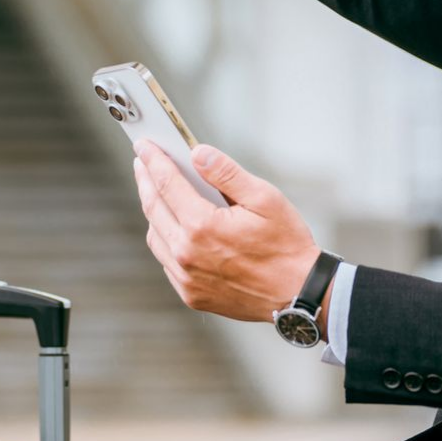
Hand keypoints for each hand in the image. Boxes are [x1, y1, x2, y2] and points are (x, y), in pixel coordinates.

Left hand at [132, 140, 319, 323]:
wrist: (299, 294)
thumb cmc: (286, 245)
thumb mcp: (264, 198)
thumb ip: (226, 173)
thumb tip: (197, 153)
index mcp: (202, 226)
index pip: (167, 184)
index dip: (153, 160)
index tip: (143, 146)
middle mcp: (187, 254)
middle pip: (153, 209)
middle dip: (146, 181)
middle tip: (142, 162)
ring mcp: (187, 278)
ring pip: (155, 236)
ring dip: (153, 211)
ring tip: (156, 191)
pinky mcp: (191, 294)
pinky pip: (166, 261)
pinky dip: (165, 239)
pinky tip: (173, 227)